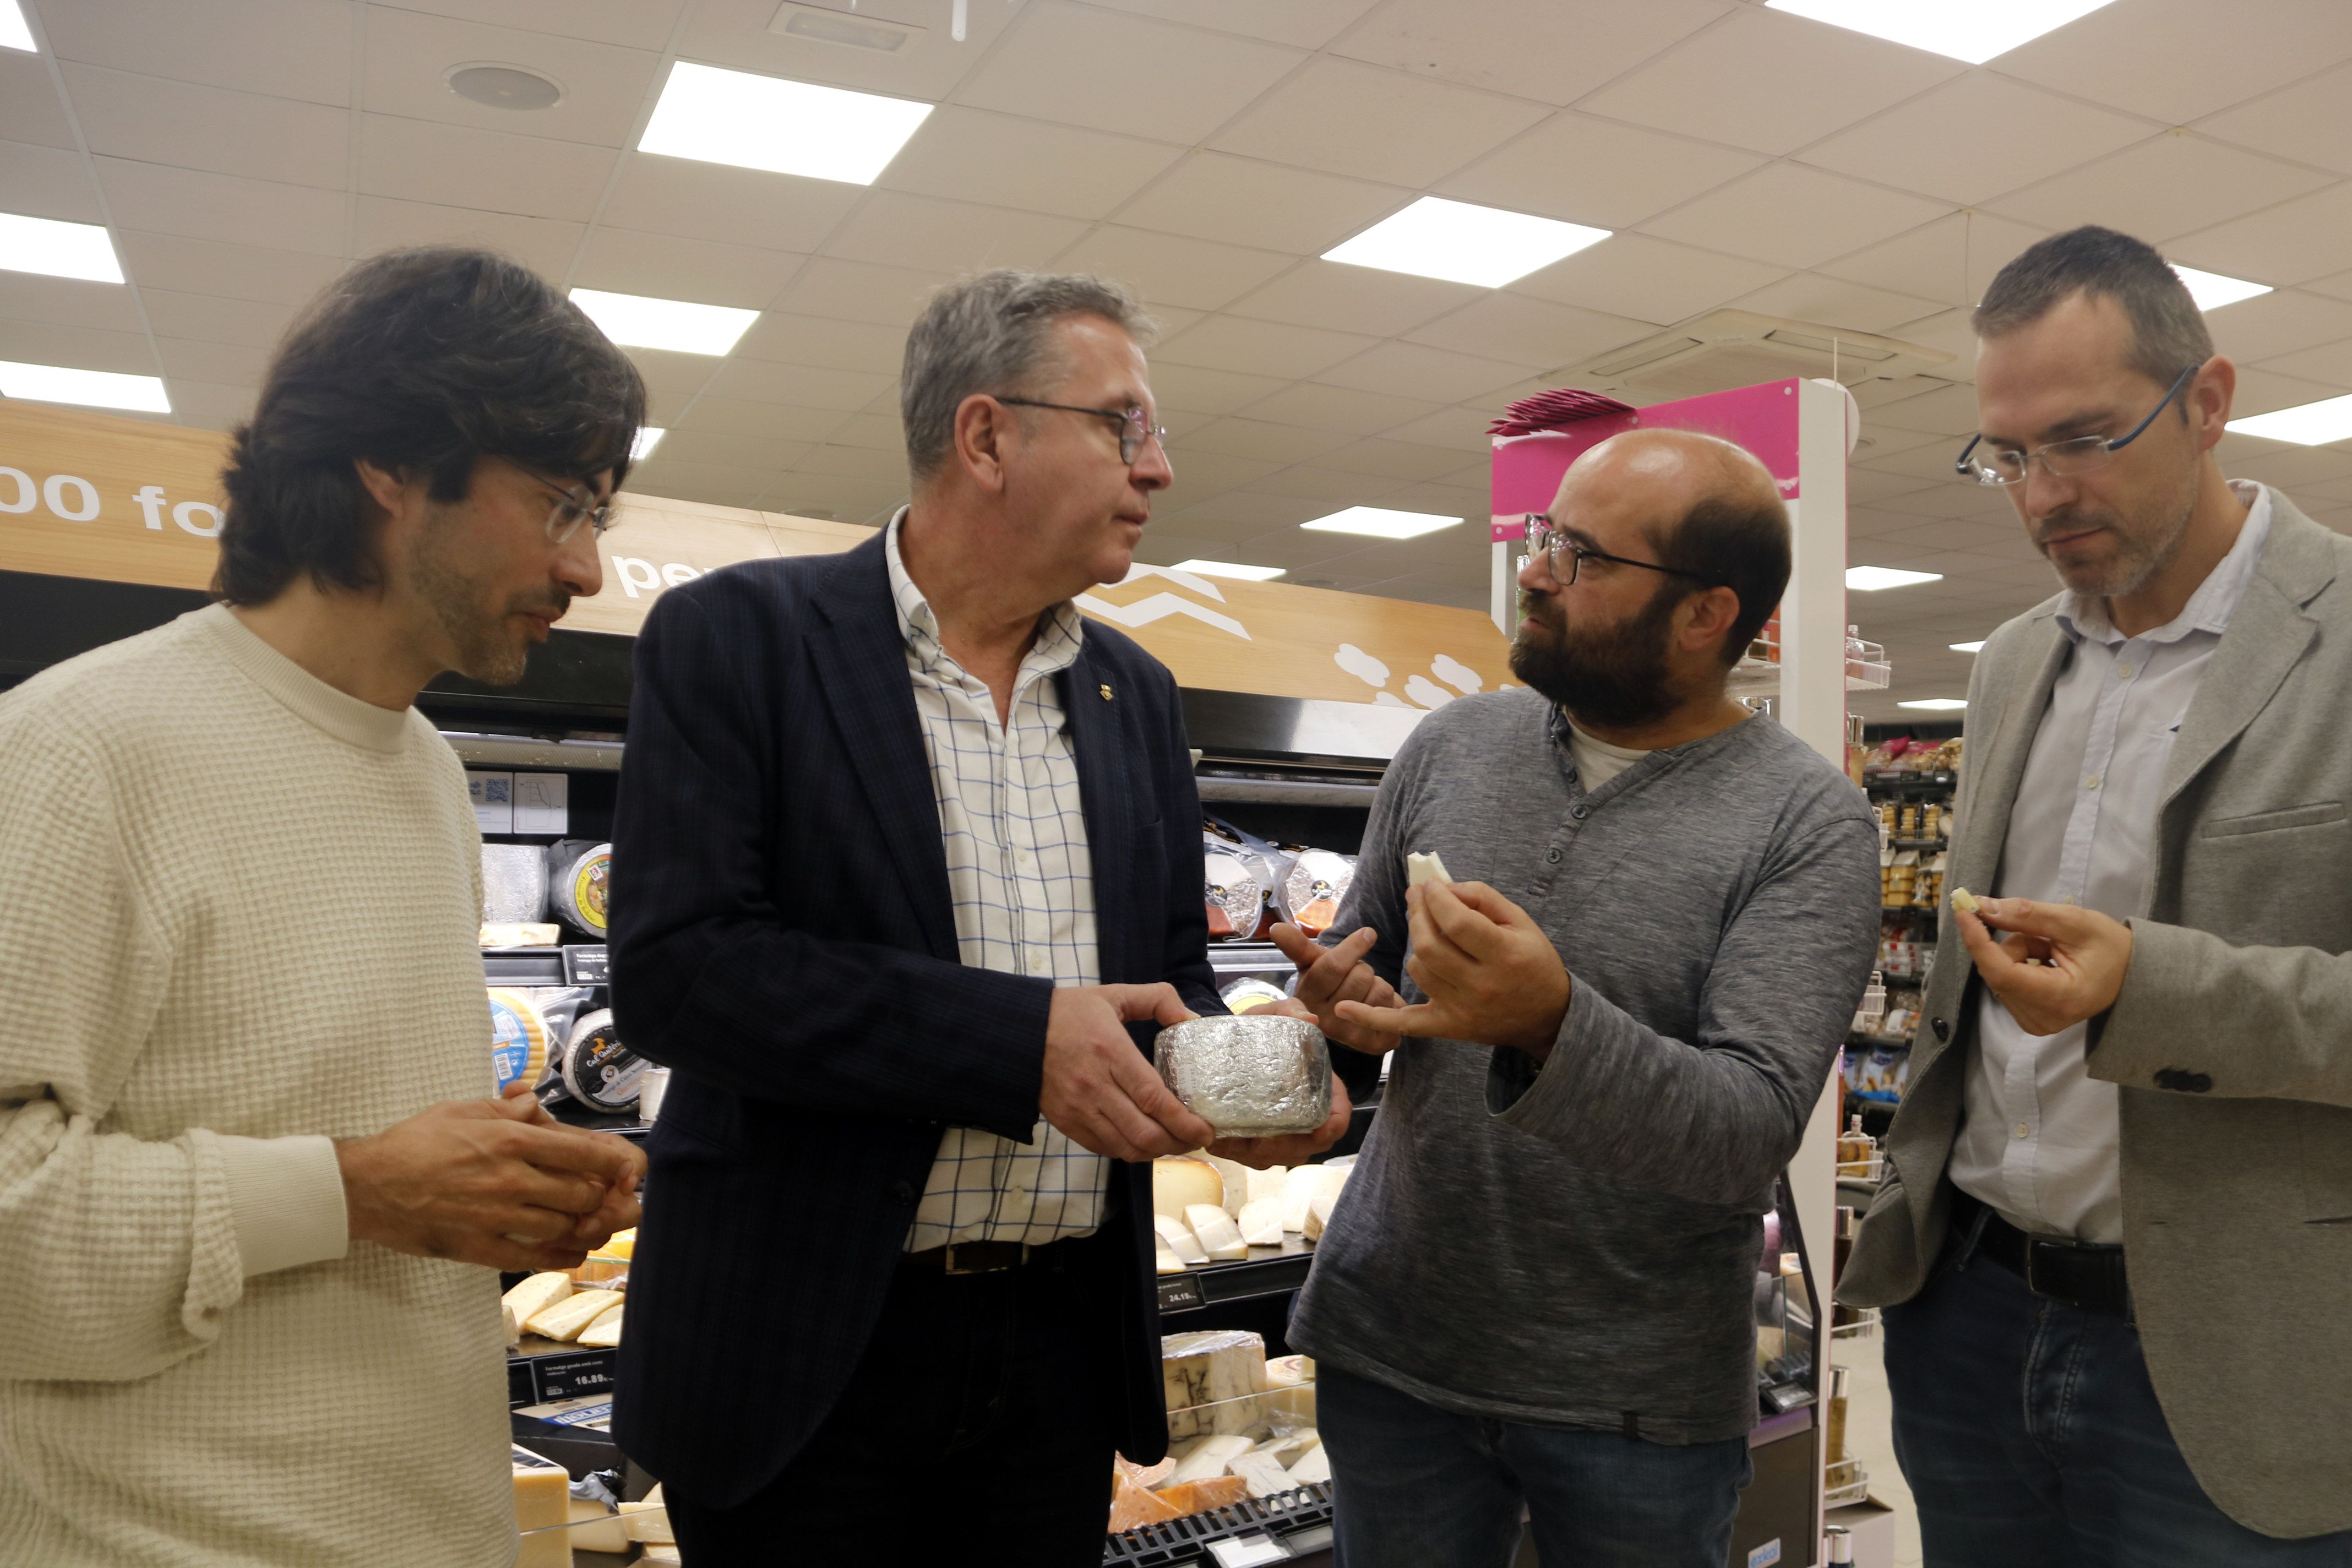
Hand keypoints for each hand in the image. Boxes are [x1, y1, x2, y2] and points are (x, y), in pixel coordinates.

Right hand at [337, 1095, 646, 1271]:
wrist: (367, 1186)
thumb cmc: (414, 1143)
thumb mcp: (462, 1109)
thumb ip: (507, 1108)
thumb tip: (535, 1102)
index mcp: (511, 1140)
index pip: (583, 1153)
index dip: (614, 1163)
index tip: (624, 1168)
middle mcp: (512, 1179)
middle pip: (582, 1194)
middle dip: (601, 1196)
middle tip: (606, 1196)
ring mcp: (497, 1217)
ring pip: (565, 1227)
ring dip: (584, 1225)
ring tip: (591, 1221)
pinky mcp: (480, 1248)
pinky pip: (534, 1257)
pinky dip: (562, 1256)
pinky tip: (573, 1251)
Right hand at [1040, 983, 1215, 1160]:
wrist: (1015, 1032)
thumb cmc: (1067, 1013)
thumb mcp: (1114, 994)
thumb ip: (1157, 999)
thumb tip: (1191, 1018)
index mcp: (1110, 1051)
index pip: (1153, 1098)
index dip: (1184, 1121)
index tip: (1206, 1129)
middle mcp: (1095, 1086)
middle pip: (1144, 1132)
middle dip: (1178, 1143)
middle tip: (1197, 1140)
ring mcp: (1079, 1109)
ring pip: (1126, 1147)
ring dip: (1156, 1151)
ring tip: (1176, 1143)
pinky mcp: (1067, 1122)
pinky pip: (1105, 1148)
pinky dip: (1130, 1151)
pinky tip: (1145, 1141)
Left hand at [1205, 1000, 1354, 1168]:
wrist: (1230, 1043)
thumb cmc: (1260, 1031)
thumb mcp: (1273, 1015)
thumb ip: (1290, 1010)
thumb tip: (1309, 1019)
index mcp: (1321, 1087)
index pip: (1338, 1114)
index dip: (1334, 1126)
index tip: (1320, 1131)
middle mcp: (1306, 1114)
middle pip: (1306, 1144)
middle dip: (1284, 1148)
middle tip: (1258, 1142)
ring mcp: (1283, 1131)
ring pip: (1277, 1156)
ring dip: (1256, 1154)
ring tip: (1233, 1143)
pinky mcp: (1259, 1140)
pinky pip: (1253, 1157)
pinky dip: (1237, 1153)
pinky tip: (1219, 1142)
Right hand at [1269, 922, 1403, 1056]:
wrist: (1342, 1020)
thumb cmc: (1326, 984)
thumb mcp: (1311, 964)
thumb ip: (1297, 946)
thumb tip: (1276, 928)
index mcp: (1306, 997)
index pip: (1332, 967)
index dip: (1352, 948)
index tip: (1368, 933)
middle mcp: (1324, 1021)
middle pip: (1361, 975)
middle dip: (1363, 969)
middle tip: (1353, 977)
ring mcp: (1349, 1036)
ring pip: (1381, 990)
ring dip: (1378, 985)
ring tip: (1363, 993)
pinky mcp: (1373, 1045)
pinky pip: (1394, 1008)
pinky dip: (1392, 1001)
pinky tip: (1378, 1007)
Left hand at [1334, 881, 1569, 1054]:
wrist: (1547, 1016)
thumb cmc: (1533, 961)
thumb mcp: (1520, 921)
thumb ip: (1482, 897)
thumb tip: (1441, 888)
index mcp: (1503, 955)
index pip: (1455, 921)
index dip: (1435, 897)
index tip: (1429, 885)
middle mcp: (1481, 985)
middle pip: (1429, 944)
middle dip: (1417, 913)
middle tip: (1415, 896)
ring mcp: (1461, 1009)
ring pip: (1418, 968)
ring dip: (1416, 944)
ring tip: (1427, 931)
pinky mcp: (1447, 1027)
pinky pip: (1405, 1024)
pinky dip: (1372, 1018)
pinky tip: (1344, 1009)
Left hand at [1956, 896, 2132, 1035]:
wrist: (2131, 974)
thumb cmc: (2110, 947)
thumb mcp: (2073, 921)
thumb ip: (2026, 915)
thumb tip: (1982, 907)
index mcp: (2060, 999)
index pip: (2003, 973)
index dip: (1978, 942)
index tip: (1965, 912)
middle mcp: (2043, 1020)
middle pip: (1999, 972)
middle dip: (2013, 944)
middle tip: (2045, 936)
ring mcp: (2035, 1024)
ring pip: (1999, 975)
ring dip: (2018, 954)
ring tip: (2052, 951)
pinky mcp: (2030, 1020)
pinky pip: (2005, 984)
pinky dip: (2019, 965)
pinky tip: (2046, 963)